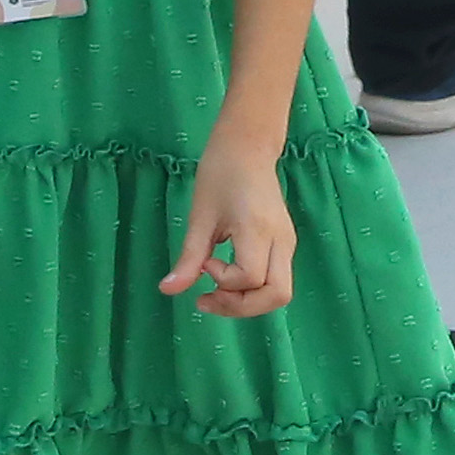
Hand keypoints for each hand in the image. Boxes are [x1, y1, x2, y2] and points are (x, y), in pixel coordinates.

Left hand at [163, 139, 296, 319]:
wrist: (248, 147)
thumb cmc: (220, 174)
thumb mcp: (199, 216)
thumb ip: (188, 258)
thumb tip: (167, 291)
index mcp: (259, 229)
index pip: (251, 277)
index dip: (224, 280)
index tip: (204, 261)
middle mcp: (282, 240)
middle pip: (278, 295)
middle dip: (242, 306)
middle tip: (209, 297)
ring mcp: (288, 243)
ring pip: (280, 292)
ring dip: (248, 302)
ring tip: (217, 292)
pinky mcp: (285, 244)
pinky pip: (275, 279)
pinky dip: (253, 289)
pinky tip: (228, 277)